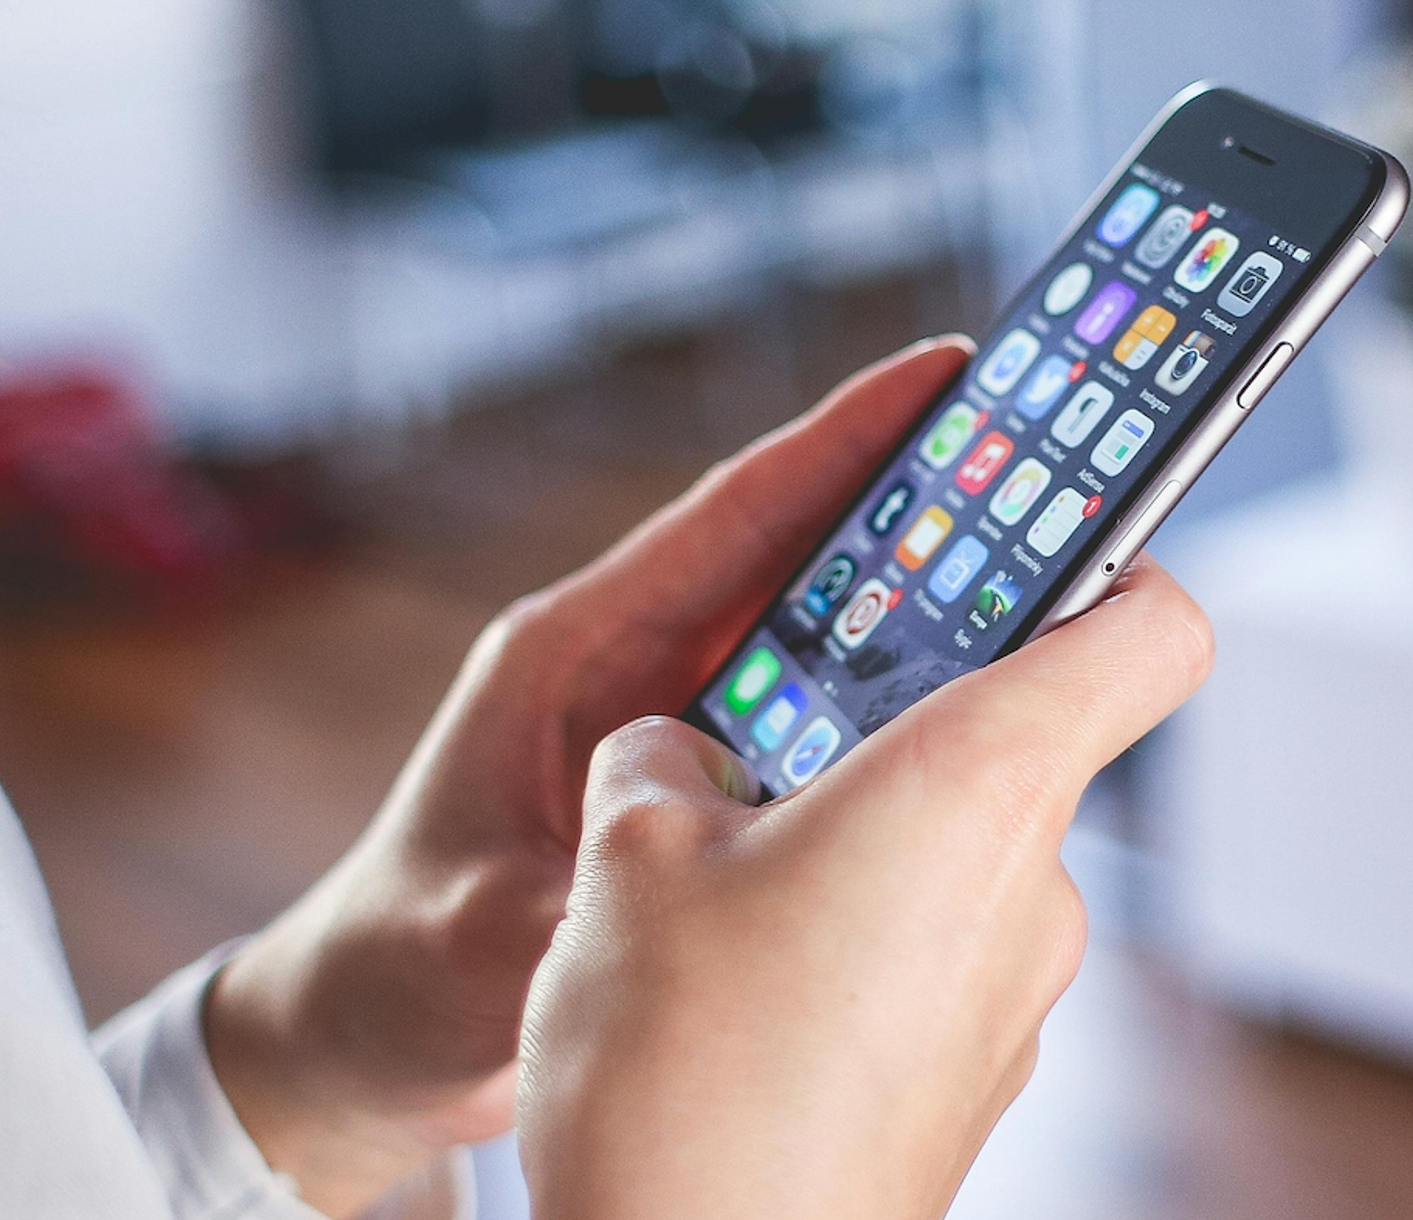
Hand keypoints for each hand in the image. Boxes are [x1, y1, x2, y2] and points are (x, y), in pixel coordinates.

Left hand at [200, 339, 977, 1213]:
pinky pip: (816, 730)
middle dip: (917, 510)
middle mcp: (631, 668)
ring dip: (920, 612)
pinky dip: (891, 713)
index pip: (728, 517)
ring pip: (821, 642)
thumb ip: (577, 906)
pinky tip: (975, 720)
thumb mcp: (478, 937)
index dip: (838, 440)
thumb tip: (672, 892)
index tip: (943, 373)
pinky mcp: (699, 790)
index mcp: (572, 653)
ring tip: (1050, 579)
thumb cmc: (393, 967)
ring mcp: (670, 727)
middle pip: (799, 561)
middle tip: (1046, 468)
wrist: (363, 1038)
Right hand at [513, 561, 1213, 1219]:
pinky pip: (931, 955)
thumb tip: (679, 753)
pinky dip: (856, 937)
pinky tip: (741, 980)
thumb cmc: (686, 1079)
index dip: (1114, 558)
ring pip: (958, 853)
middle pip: (1018, 736)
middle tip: (776, 718)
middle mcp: (1033, 883)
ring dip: (858, 836)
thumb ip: (666, 760)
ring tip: (718, 873)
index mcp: (980, 782)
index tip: (1044, 531)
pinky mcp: (974, 1076)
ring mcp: (1015, 993)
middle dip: (897, 716)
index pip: (1149, 626)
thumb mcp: (624, 858)